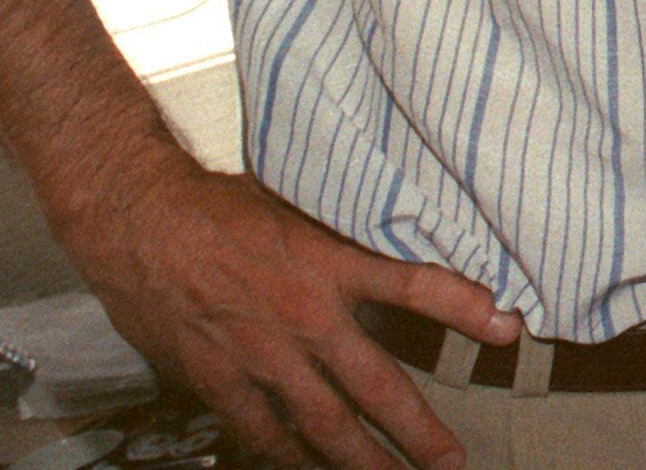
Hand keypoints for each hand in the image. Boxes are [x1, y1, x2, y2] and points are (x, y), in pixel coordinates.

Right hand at [58, 156, 516, 469]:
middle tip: (452, 461)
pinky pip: (261, 432)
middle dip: (419, 431)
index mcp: (328, 262)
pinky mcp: (217, 379)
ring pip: (323, 424)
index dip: (463, 308)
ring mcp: (260, 356)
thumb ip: (345, 232)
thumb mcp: (298, 203)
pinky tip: (308, 469)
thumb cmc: (218, 205)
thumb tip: (396, 237)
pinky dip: (288, 456)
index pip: (414, 284)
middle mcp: (303, 317)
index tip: (508, 329)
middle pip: (375, 386)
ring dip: (361, 459)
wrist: (138, 220)